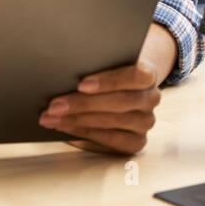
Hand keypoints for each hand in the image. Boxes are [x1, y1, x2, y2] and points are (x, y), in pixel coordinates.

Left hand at [39, 22, 177, 154]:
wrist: (124, 88)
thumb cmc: (109, 73)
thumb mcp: (106, 64)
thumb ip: (95, 65)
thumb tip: (64, 72)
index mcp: (148, 74)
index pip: (134, 76)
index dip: (108, 81)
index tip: (81, 84)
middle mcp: (151, 98)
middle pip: (119, 102)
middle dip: (82, 104)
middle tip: (54, 106)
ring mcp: (145, 122)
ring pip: (112, 122)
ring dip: (78, 121)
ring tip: (52, 118)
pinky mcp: (137, 141)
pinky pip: (111, 141)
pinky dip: (86, 134)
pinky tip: (67, 130)